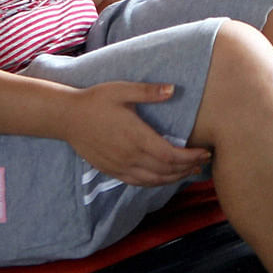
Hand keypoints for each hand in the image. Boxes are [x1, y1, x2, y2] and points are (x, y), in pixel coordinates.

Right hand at [63, 82, 210, 186]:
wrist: (67, 117)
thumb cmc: (96, 100)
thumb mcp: (123, 90)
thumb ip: (149, 91)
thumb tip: (173, 89)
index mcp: (136, 137)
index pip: (170, 156)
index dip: (190, 157)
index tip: (205, 152)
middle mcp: (129, 157)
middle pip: (165, 171)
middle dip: (188, 168)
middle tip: (204, 161)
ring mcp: (119, 166)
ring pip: (153, 180)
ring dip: (174, 178)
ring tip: (191, 170)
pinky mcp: (111, 170)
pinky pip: (138, 182)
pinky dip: (156, 182)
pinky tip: (165, 177)